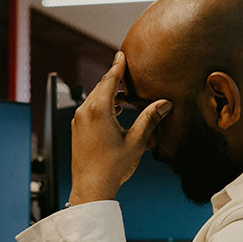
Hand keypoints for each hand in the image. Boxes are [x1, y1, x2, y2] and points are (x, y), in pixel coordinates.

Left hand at [69, 51, 172, 205]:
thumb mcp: (136, 141)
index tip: (121, 54)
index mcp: (98, 110)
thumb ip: (150, 119)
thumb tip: (165, 104)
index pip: (110, 80)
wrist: (91, 187)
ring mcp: (78, 121)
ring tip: (123, 96)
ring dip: (108, 94)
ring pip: (94, 99)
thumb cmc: (113, 167)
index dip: (118, 66)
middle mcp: (85, 112)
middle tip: (125, 72)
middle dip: (114, 80)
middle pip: (101, 87)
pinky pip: (89, 110)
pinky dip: (101, 106)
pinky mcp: (77, 130)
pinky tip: (113, 112)